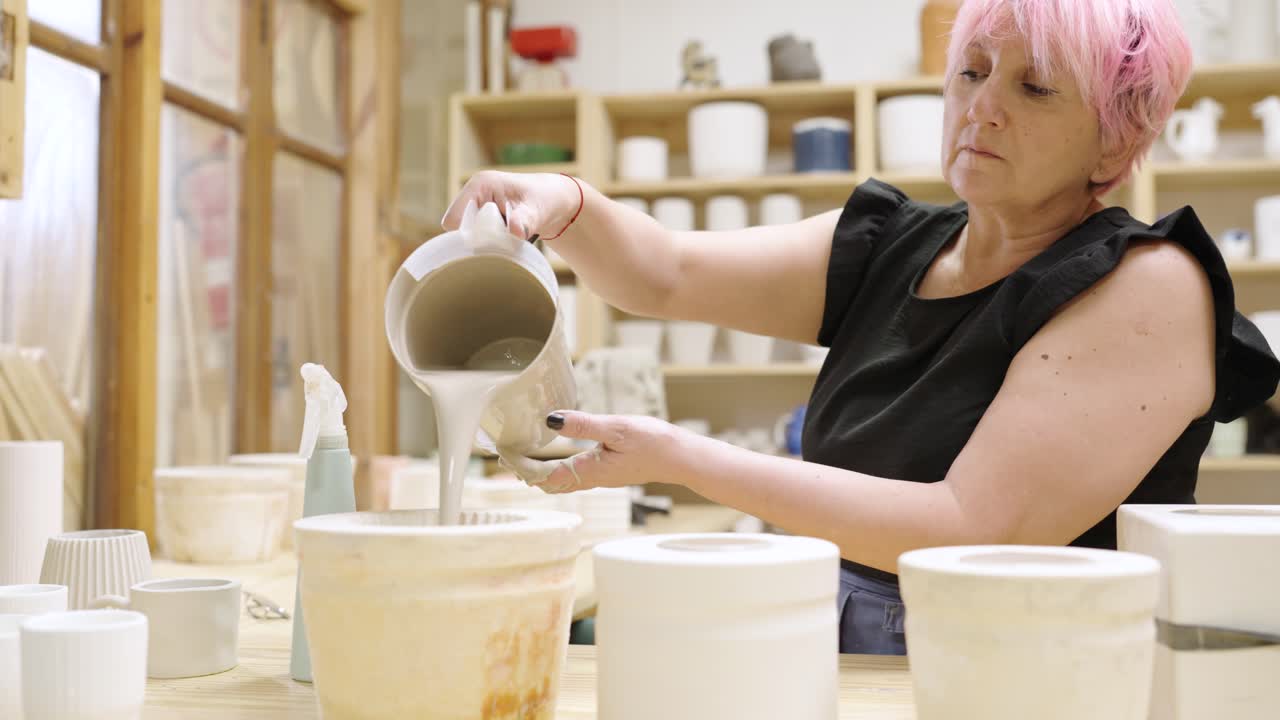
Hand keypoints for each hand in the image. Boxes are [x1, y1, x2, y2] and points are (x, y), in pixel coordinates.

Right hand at [441, 170, 580, 240]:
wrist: (554, 202)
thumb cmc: (547, 199)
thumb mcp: (539, 211)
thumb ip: (526, 220)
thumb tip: (516, 231)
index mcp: (480, 185)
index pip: (455, 218)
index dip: (467, 236)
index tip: (490, 246)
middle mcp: (473, 194)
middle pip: (458, 229)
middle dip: (475, 242)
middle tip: (501, 247)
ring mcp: (476, 206)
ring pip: (466, 235)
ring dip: (482, 245)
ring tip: (506, 244)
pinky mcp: (481, 217)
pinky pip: (475, 237)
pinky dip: (487, 245)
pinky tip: (505, 245)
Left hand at [505, 411, 705, 493]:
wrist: (681, 457)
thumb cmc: (653, 443)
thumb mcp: (616, 428)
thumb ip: (583, 425)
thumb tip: (550, 420)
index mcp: (590, 471)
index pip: (545, 478)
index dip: (522, 468)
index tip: (504, 454)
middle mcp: (592, 479)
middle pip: (550, 483)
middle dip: (527, 471)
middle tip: (506, 453)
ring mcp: (600, 477)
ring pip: (561, 480)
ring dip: (540, 469)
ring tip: (522, 452)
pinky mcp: (608, 470)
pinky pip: (574, 474)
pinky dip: (557, 466)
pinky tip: (554, 452)